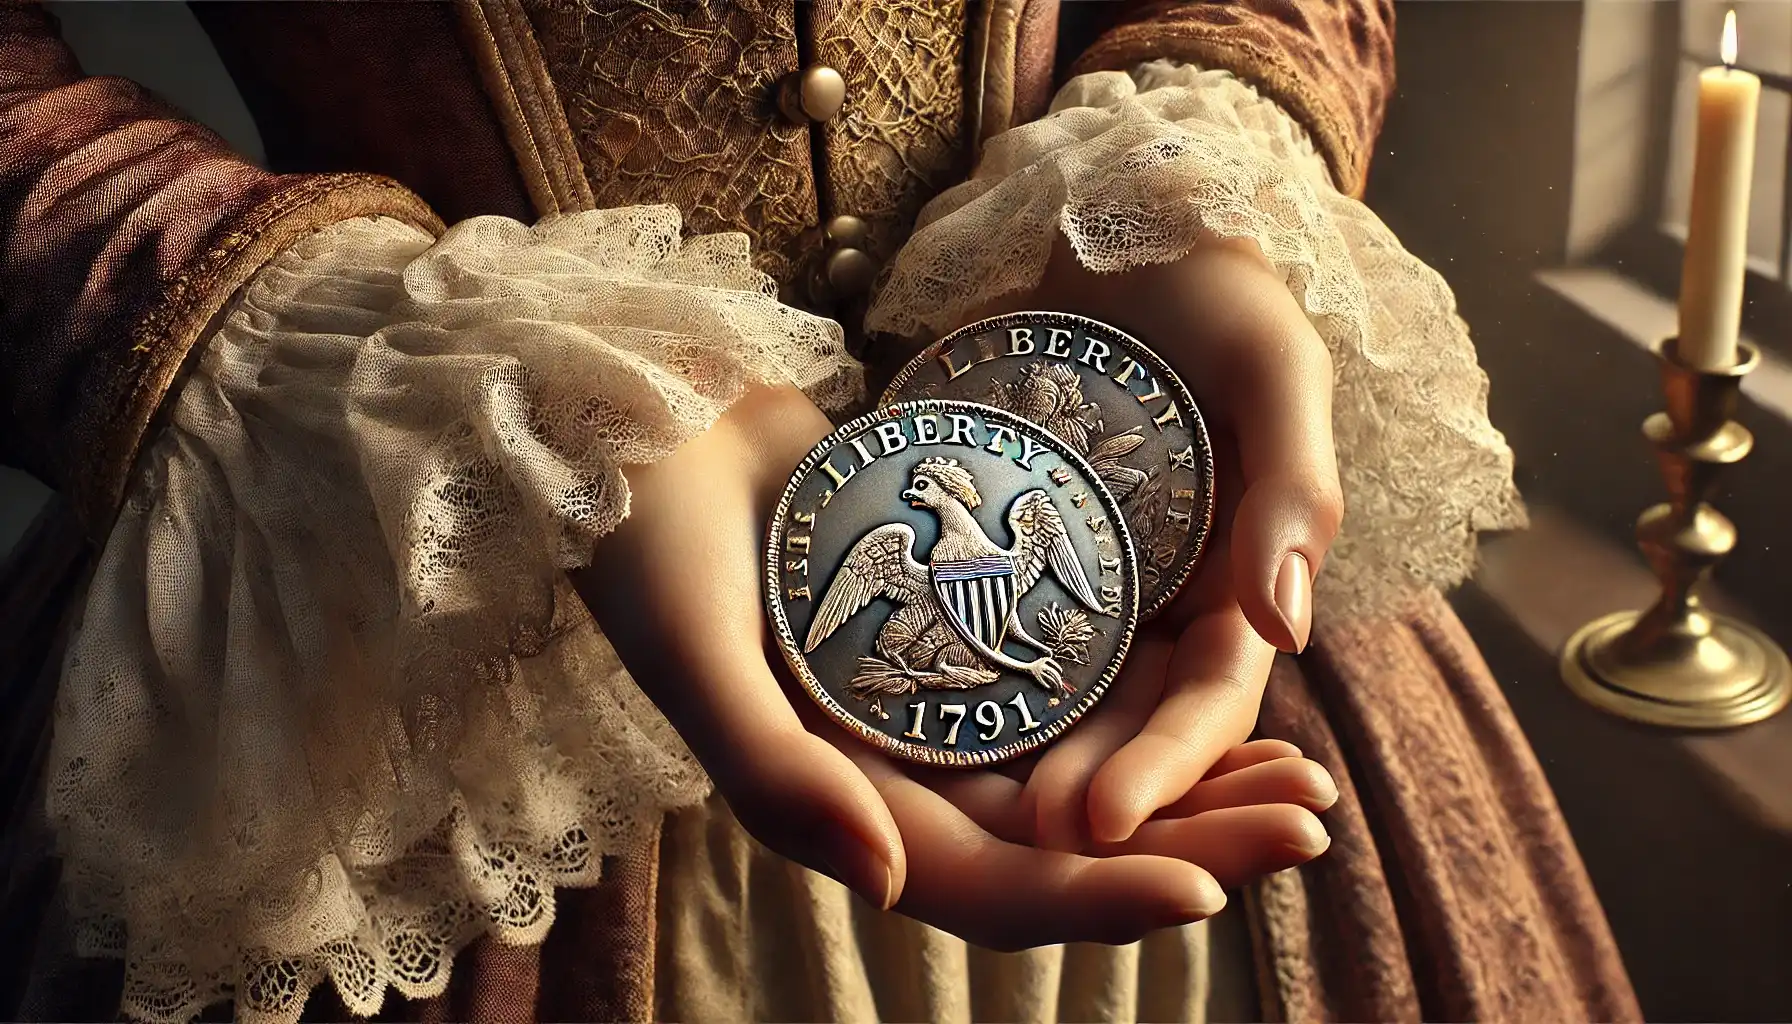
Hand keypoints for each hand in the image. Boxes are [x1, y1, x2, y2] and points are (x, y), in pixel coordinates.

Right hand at [571, 384, 1333, 949]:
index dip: (1094, 897)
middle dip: (1189, 841)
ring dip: (1194, 781)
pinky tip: (1237, 675)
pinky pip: (1078, 683)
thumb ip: (776, 775)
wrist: (640, 418)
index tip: (1205, 883)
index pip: (985, 888)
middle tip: (1307, 817)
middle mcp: (899, 771)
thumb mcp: (698, 653)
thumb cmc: (648, 540)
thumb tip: (887, 885)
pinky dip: (1154, 696)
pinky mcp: (966, 632)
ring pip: (1089, 773)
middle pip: (1065, 847)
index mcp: (839, 804)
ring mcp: (937, 705)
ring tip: (1302, 768)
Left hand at [956, 232, 1344, 852]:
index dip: (1166, 769)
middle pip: (1128, 722)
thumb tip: (1289, 629)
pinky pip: (987, 625)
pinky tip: (905, 714)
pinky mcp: (1012, 547)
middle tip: (1015, 836)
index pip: (1208, 701)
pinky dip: (961, 675)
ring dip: (1022, 757)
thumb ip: (1293, 492)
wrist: (1123, 223)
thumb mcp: (1275, 372)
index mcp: (1240, 580)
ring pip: (1057, 696)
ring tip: (961, 807)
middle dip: (1084, 788)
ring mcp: (1085, 580)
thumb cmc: (1218, 290)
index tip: (1101, 822)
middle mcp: (1163, 599)